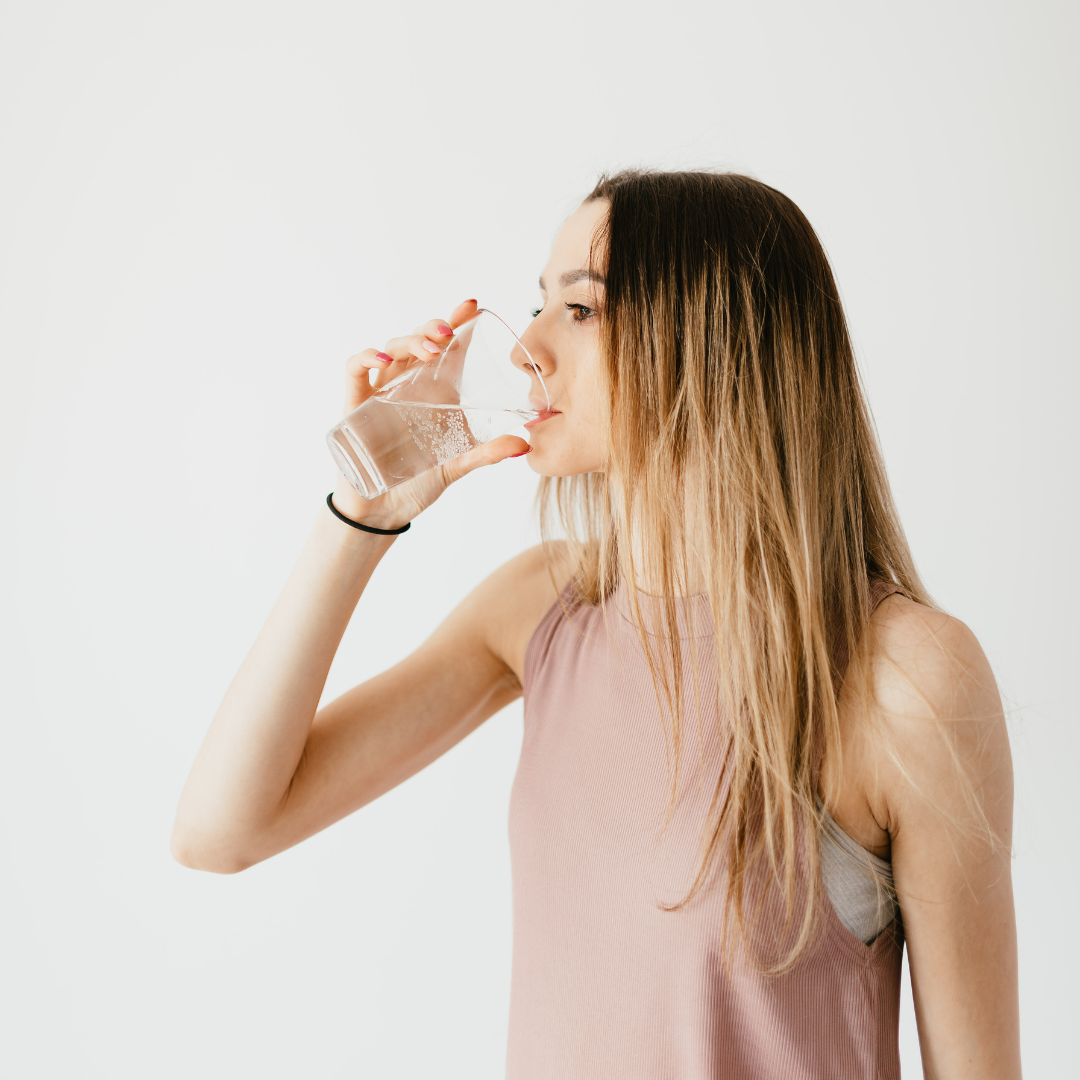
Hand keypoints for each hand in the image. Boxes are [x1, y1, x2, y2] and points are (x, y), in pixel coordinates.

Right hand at [329, 299, 531, 529]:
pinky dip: (366, 357)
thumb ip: (487, 453)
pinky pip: (355, 370)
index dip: (456, 322)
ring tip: (430, 349)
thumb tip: (524, 444)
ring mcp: (380, 392)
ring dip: (410, 341)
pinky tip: (384, 360)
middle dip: (433, 327)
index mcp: (434, 392)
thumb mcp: (457, 465)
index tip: (471, 306)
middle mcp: (408, 386)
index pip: (446, 348)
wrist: (382, 511)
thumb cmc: (417, 483)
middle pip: (419, 340)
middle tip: (450, 332)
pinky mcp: (354, 405)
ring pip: (391, 349)